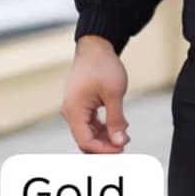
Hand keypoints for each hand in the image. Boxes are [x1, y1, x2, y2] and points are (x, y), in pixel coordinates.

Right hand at [61, 35, 130, 153]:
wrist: (96, 45)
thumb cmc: (103, 65)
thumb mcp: (114, 93)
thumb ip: (116, 120)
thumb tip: (119, 143)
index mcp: (74, 110)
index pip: (86, 141)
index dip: (104, 150)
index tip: (122, 149)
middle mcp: (70, 111)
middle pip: (85, 139)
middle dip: (104, 146)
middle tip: (124, 146)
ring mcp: (74, 107)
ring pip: (88, 132)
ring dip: (105, 137)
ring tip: (124, 135)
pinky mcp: (80, 104)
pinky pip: (89, 122)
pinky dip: (103, 127)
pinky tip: (118, 125)